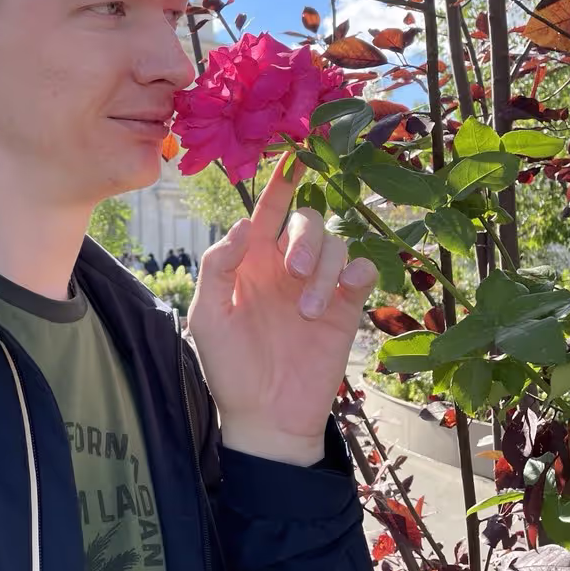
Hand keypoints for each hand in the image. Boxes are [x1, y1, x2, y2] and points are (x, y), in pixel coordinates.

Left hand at [186, 152, 377, 465]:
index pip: (268, 210)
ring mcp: (319, 286)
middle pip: (308, 220)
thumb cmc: (229, 367)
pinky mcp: (346, 309)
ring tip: (307, 311)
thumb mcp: (208, 315)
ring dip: (322, 269)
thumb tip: (244, 225)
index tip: (292, 153)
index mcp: (252, 260)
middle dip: (304, 237)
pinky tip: (344, 290)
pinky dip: (356, 272)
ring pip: (335, 244)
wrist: (265, 417)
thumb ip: (219, 266)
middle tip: (292, 272)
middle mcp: (286, 265)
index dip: (280, 181)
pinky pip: (361, 272)